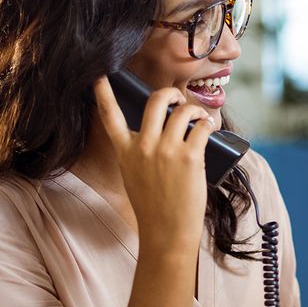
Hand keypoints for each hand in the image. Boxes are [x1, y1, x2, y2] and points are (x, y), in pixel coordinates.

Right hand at [92, 76, 214, 254]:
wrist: (166, 233)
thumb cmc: (153, 208)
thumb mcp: (134, 176)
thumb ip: (138, 153)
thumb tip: (160, 130)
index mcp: (125, 151)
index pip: (109, 115)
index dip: (103, 92)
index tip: (99, 74)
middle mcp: (143, 146)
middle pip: (155, 100)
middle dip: (169, 93)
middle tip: (177, 100)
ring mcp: (166, 150)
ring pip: (181, 110)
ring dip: (193, 109)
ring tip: (198, 118)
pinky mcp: (189, 157)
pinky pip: (200, 126)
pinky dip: (207, 123)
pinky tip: (208, 127)